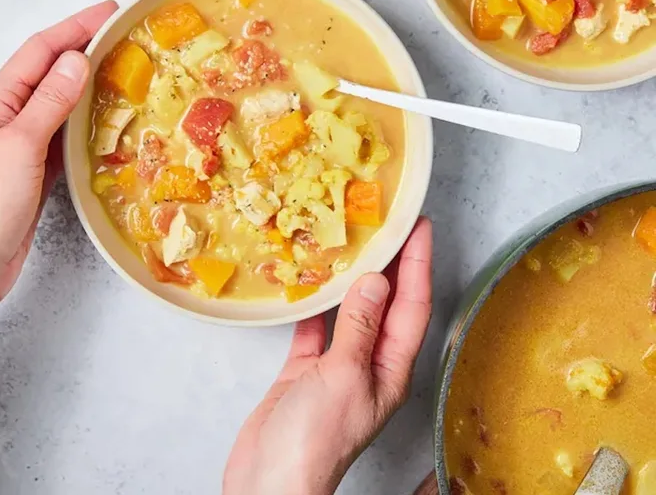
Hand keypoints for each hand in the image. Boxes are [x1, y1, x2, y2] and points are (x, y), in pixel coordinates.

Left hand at [0, 0, 118, 361]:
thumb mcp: (20, 143)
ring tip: (123, 70)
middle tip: (124, 37)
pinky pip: (64, 133)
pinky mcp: (35, 169)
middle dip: (84, 48)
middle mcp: (7, 114)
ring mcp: (21, 142)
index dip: (75, 27)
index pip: (40, 51)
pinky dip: (85, 121)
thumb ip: (50, 101)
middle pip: (50, 71)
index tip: (110, 10)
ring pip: (59, 102)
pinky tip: (106, 119)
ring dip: (87, 84)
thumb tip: (77, 59)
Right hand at [223, 218, 432, 494]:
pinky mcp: (303, 372)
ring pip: (350, 313)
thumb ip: (359, 328)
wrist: (270, 481)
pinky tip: (309, 283)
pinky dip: (312, 306)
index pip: (413, 306)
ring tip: (351, 243)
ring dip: (351, 280)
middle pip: (386, 305)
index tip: (421, 226)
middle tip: (388, 223)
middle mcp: (369, 365)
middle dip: (391, 265)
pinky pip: (314, 330)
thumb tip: (376, 281)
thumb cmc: (315, 440)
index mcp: (391, 369)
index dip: (419, 264)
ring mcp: (335, 368)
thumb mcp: (344, 377)